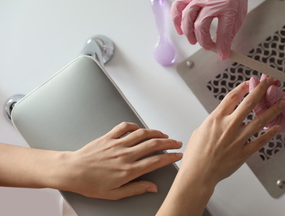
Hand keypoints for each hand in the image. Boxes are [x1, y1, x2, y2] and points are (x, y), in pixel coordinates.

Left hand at [56, 122, 182, 199]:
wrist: (71, 171)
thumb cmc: (90, 184)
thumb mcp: (114, 194)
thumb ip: (136, 189)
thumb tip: (152, 188)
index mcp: (128, 170)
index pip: (156, 161)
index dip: (170, 157)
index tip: (177, 155)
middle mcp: (125, 154)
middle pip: (153, 144)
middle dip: (169, 142)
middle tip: (177, 143)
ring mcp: (117, 143)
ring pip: (142, 133)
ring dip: (156, 132)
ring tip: (163, 134)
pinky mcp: (109, 137)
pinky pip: (124, 127)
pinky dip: (134, 125)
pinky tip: (139, 128)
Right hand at [157, 78, 284, 215]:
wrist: (199, 173)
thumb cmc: (196, 155)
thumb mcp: (200, 130)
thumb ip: (213, 122)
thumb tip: (219, 117)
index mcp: (216, 118)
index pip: (232, 97)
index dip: (242, 88)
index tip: (248, 83)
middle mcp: (229, 126)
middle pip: (249, 103)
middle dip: (261, 90)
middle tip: (269, 82)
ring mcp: (238, 139)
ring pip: (259, 121)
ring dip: (272, 111)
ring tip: (281, 104)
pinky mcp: (244, 152)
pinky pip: (260, 141)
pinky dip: (270, 133)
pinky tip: (276, 127)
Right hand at [171, 0, 258, 59]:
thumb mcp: (239, 16)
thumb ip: (230, 33)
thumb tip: (223, 51)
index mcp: (228, 7)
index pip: (224, 31)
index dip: (222, 46)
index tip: (222, 54)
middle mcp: (211, 2)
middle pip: (201, 25)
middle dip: (203, 41)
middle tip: (208, 46)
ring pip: (187, 17)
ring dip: (189, 33)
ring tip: (193, 40)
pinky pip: (177, 8)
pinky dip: (176, 20)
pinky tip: (180, 29)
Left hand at [249, 75, 284, 134]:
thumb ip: (279, 98)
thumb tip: (268, 90)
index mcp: (269, 123)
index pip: (258, 108)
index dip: (255, 94)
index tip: (254, 81)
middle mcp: (268, 117)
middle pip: (259, 101)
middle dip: (259, 88)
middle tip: (257, 77)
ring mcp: (271, 110)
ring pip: (264, 96)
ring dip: (265, 85)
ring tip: (267, 75)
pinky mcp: (275, 102)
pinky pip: (270, 93)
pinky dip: (271, 85)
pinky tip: (273, 80)